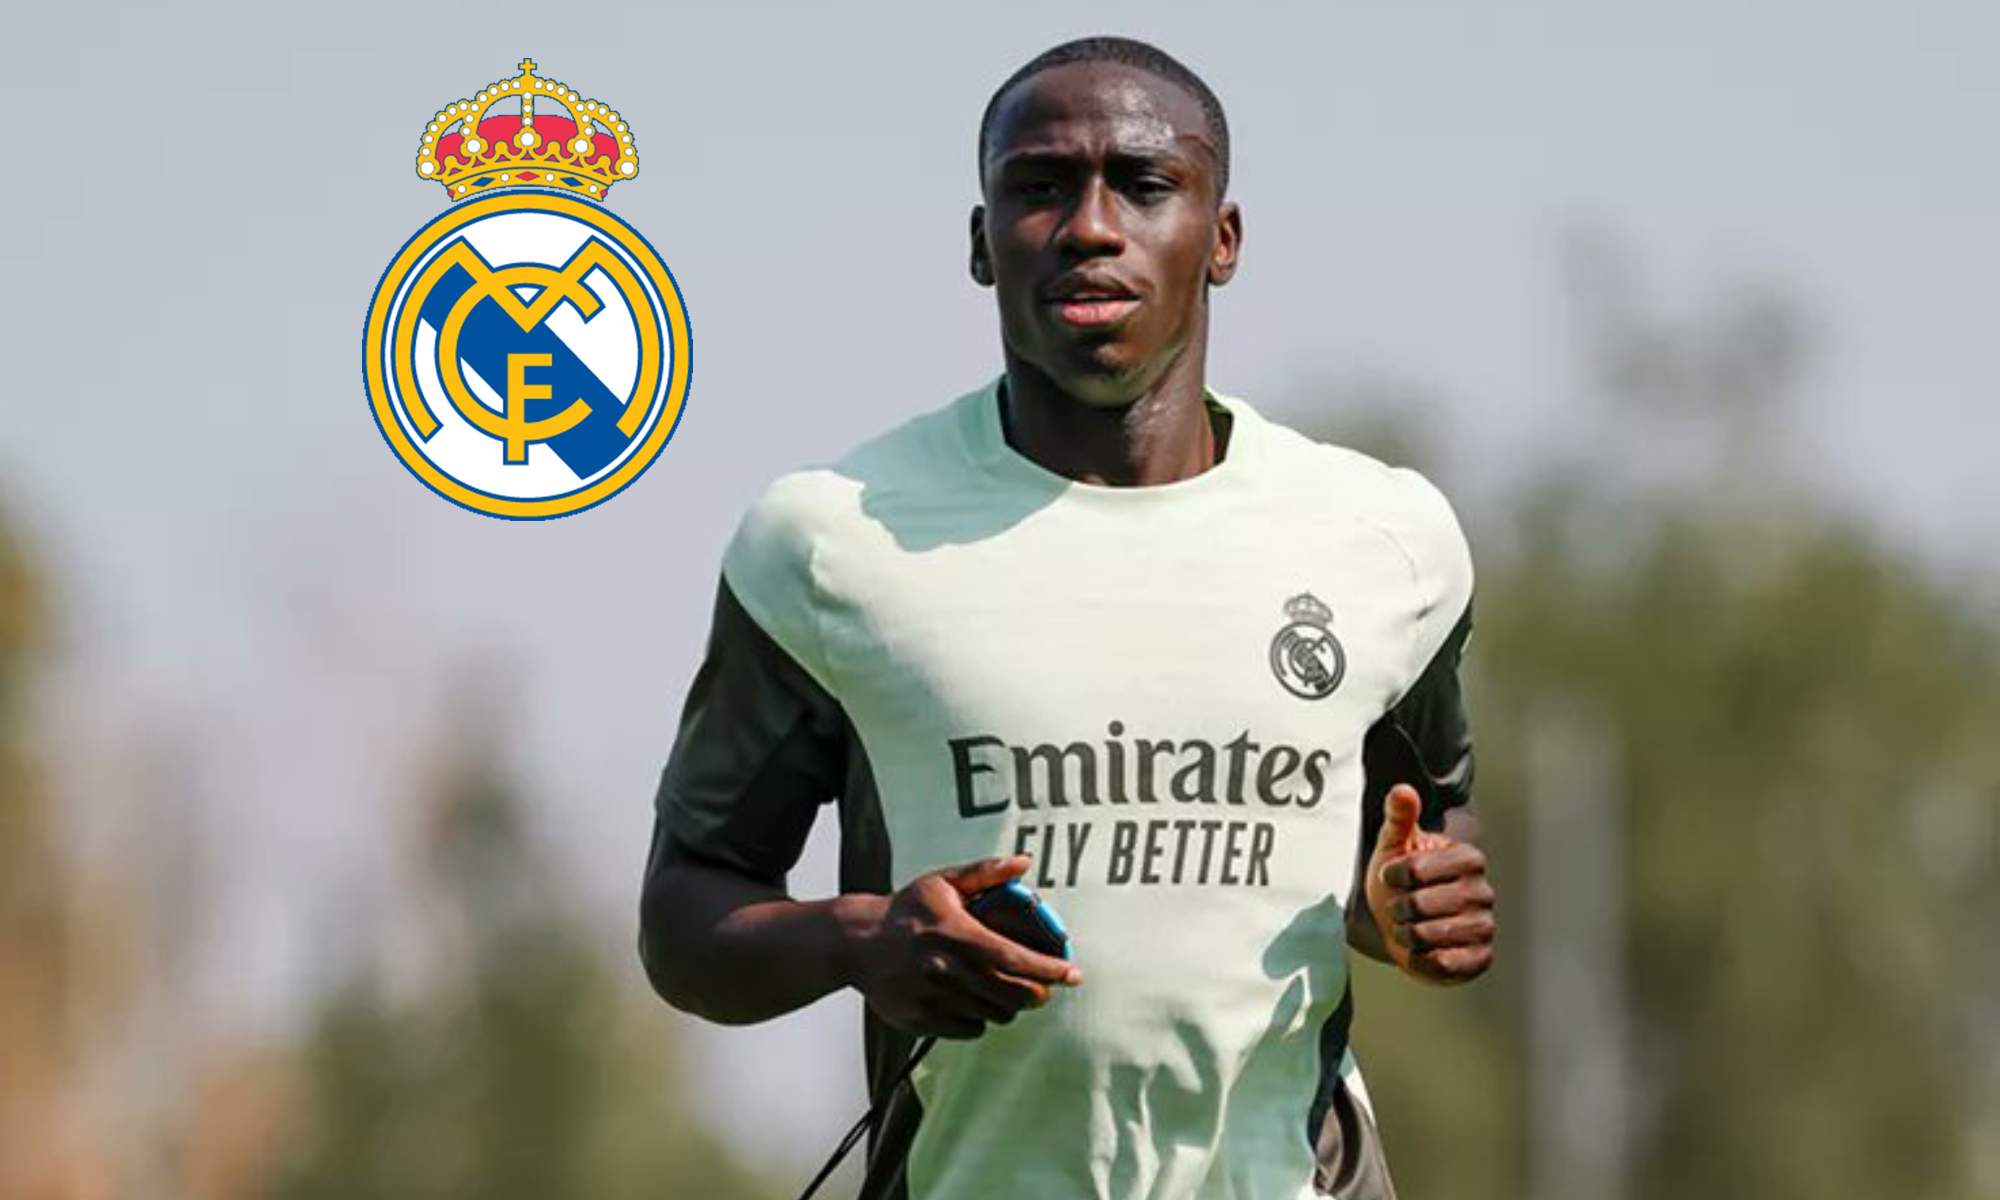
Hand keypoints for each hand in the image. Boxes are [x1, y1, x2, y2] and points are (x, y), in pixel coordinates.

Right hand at [844, 855, 1081, 1038]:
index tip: (1073, 974)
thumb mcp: (944, 882)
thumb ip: (986, 873)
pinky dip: (980, 1019)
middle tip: (1042, 987)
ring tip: (1004, 991)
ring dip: (1008, 1006)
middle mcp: (945, 968)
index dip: (1048, 968)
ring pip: (993, 1014)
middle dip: (1035, 992)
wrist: (857, 943)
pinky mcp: (920, 1020)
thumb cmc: (906, 911)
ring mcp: (932, 997)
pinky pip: (969, 1029)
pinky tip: (974, 1001)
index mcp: (955, 934)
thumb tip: (1024, 862)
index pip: (1013, 957)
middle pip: (1010, 993)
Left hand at [1363, 785, 1495, 984]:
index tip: (1391, 875)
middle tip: (1398, 907)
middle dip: (1397, 908)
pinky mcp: (1480, 957)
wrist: (1405, 925)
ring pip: (1428, 935)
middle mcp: (1483, 892)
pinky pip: (1443, 963)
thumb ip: (1399, 818)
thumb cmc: (1401, 883)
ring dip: (1406, 934)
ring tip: (1408, 928)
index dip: (1394, 874)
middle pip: (1420, 904)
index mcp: (1467, 859)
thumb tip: (1402, 790)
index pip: (1418, 869)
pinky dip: (1421, 959)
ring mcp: (1484, 926)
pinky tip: (1420, 950)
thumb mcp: (1395, 846)